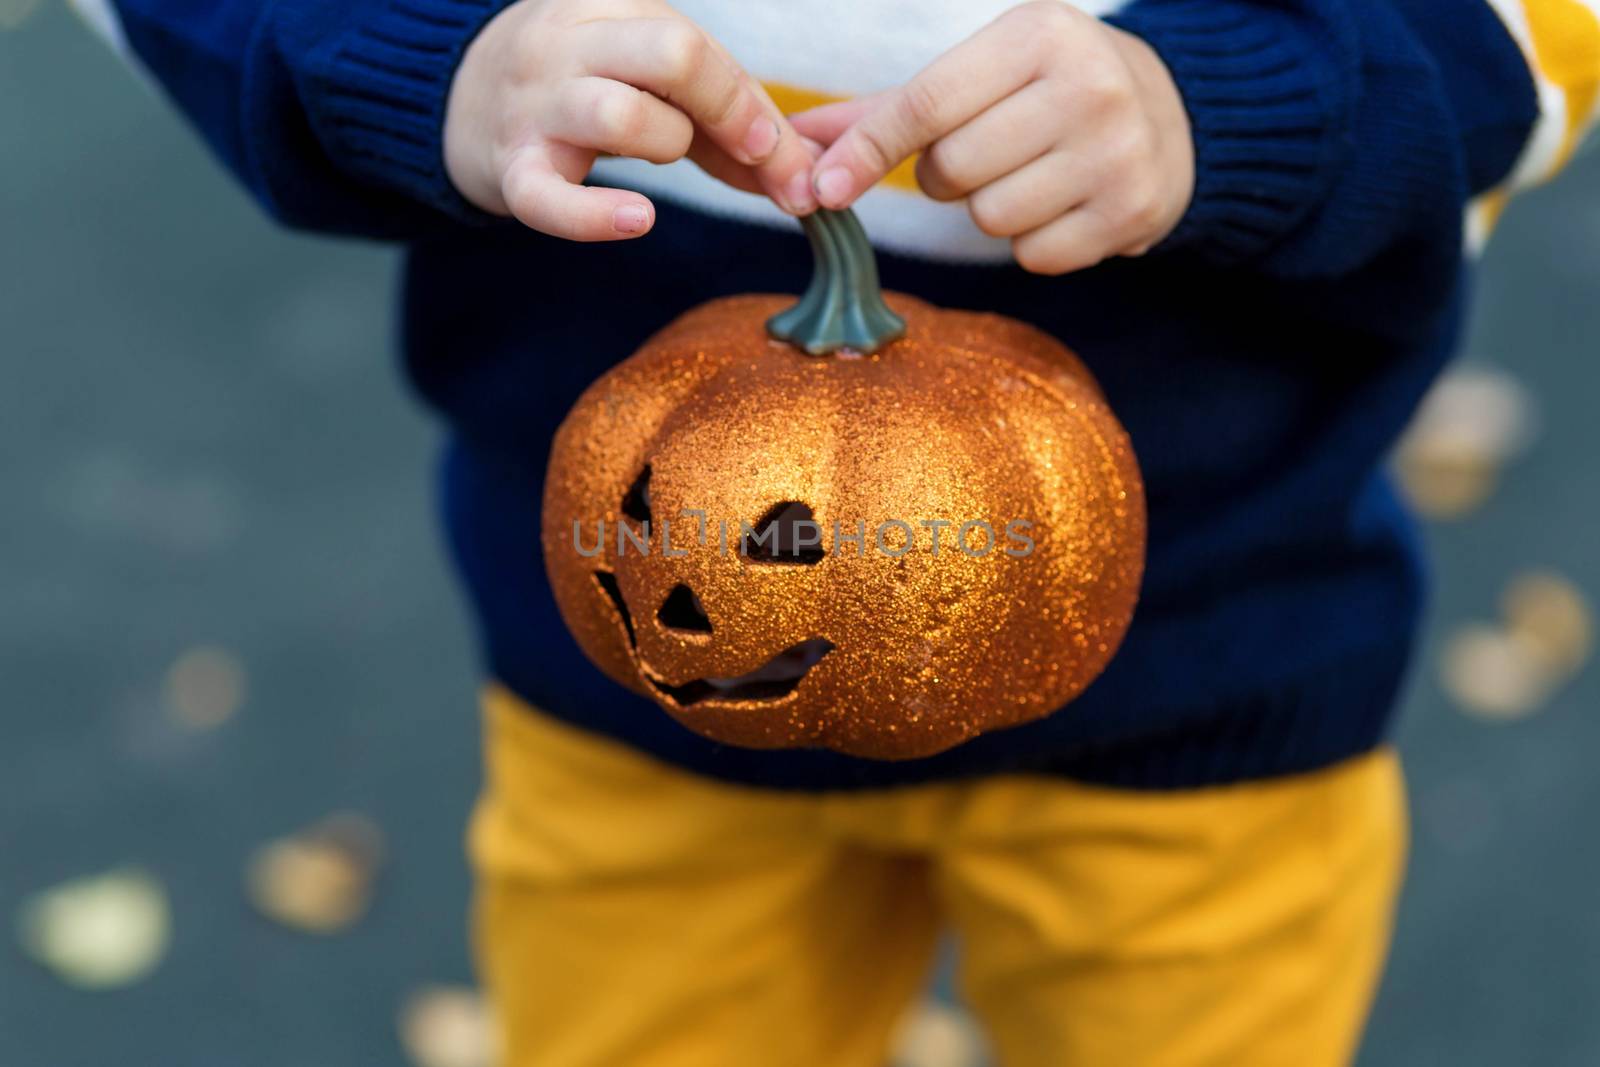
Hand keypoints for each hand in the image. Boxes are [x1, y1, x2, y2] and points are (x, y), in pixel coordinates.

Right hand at [444, 0, 816, 240]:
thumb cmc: (582, 89)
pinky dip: (596, 217)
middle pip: (671, 55)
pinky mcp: (510, 170)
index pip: (697, 45)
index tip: (784, 154)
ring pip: (619, 115)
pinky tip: (639, 220)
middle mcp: (568, 45)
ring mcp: (534, 105)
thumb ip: (725, 125)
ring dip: (665, 148)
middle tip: (750, 157)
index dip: (752, 105)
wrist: (459, 101)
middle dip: (727, 111)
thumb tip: (802, 179)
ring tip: (661, 163)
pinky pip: (549, 200)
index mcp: (610, 8)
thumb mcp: (650, 84)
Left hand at [794, 1, 1192, 274]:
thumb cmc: (1046, 91)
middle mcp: (1086, 86)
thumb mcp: (980, 74)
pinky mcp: (1132, 211)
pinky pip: (1033, 255)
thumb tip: (798, 142)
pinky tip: (1062, 204)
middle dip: (945, 175)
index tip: (822, 188)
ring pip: (990, 218)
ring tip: (1028, 174)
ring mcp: (1117, 151)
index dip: (867, 151)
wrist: (1171, 116)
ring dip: (988, 209)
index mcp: (1038, 35)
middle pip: (952, 169)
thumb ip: (887, 111)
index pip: (926, 104)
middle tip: (984, 154)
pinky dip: (1033, 241)